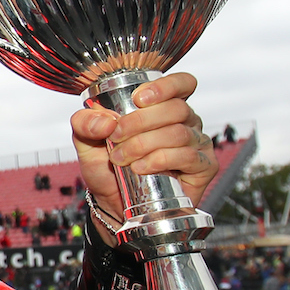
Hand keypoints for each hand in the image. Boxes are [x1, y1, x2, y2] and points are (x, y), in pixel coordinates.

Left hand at [70, 72, 217, 213]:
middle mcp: (186, 122)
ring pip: (178, 133)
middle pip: (176, 108)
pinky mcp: (204, 167)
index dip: (165, 86)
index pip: (182, 83)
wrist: (115, 205)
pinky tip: (141, 168)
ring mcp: (198, 144)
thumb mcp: (87, 141)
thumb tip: (106, 120)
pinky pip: (188, 156)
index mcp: (164, 106)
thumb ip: (85, 123)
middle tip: (116, 137)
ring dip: (145, 144)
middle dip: (141, 121)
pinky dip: (160, 160)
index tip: (138, 99)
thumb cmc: (108, 169)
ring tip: (121, 158)